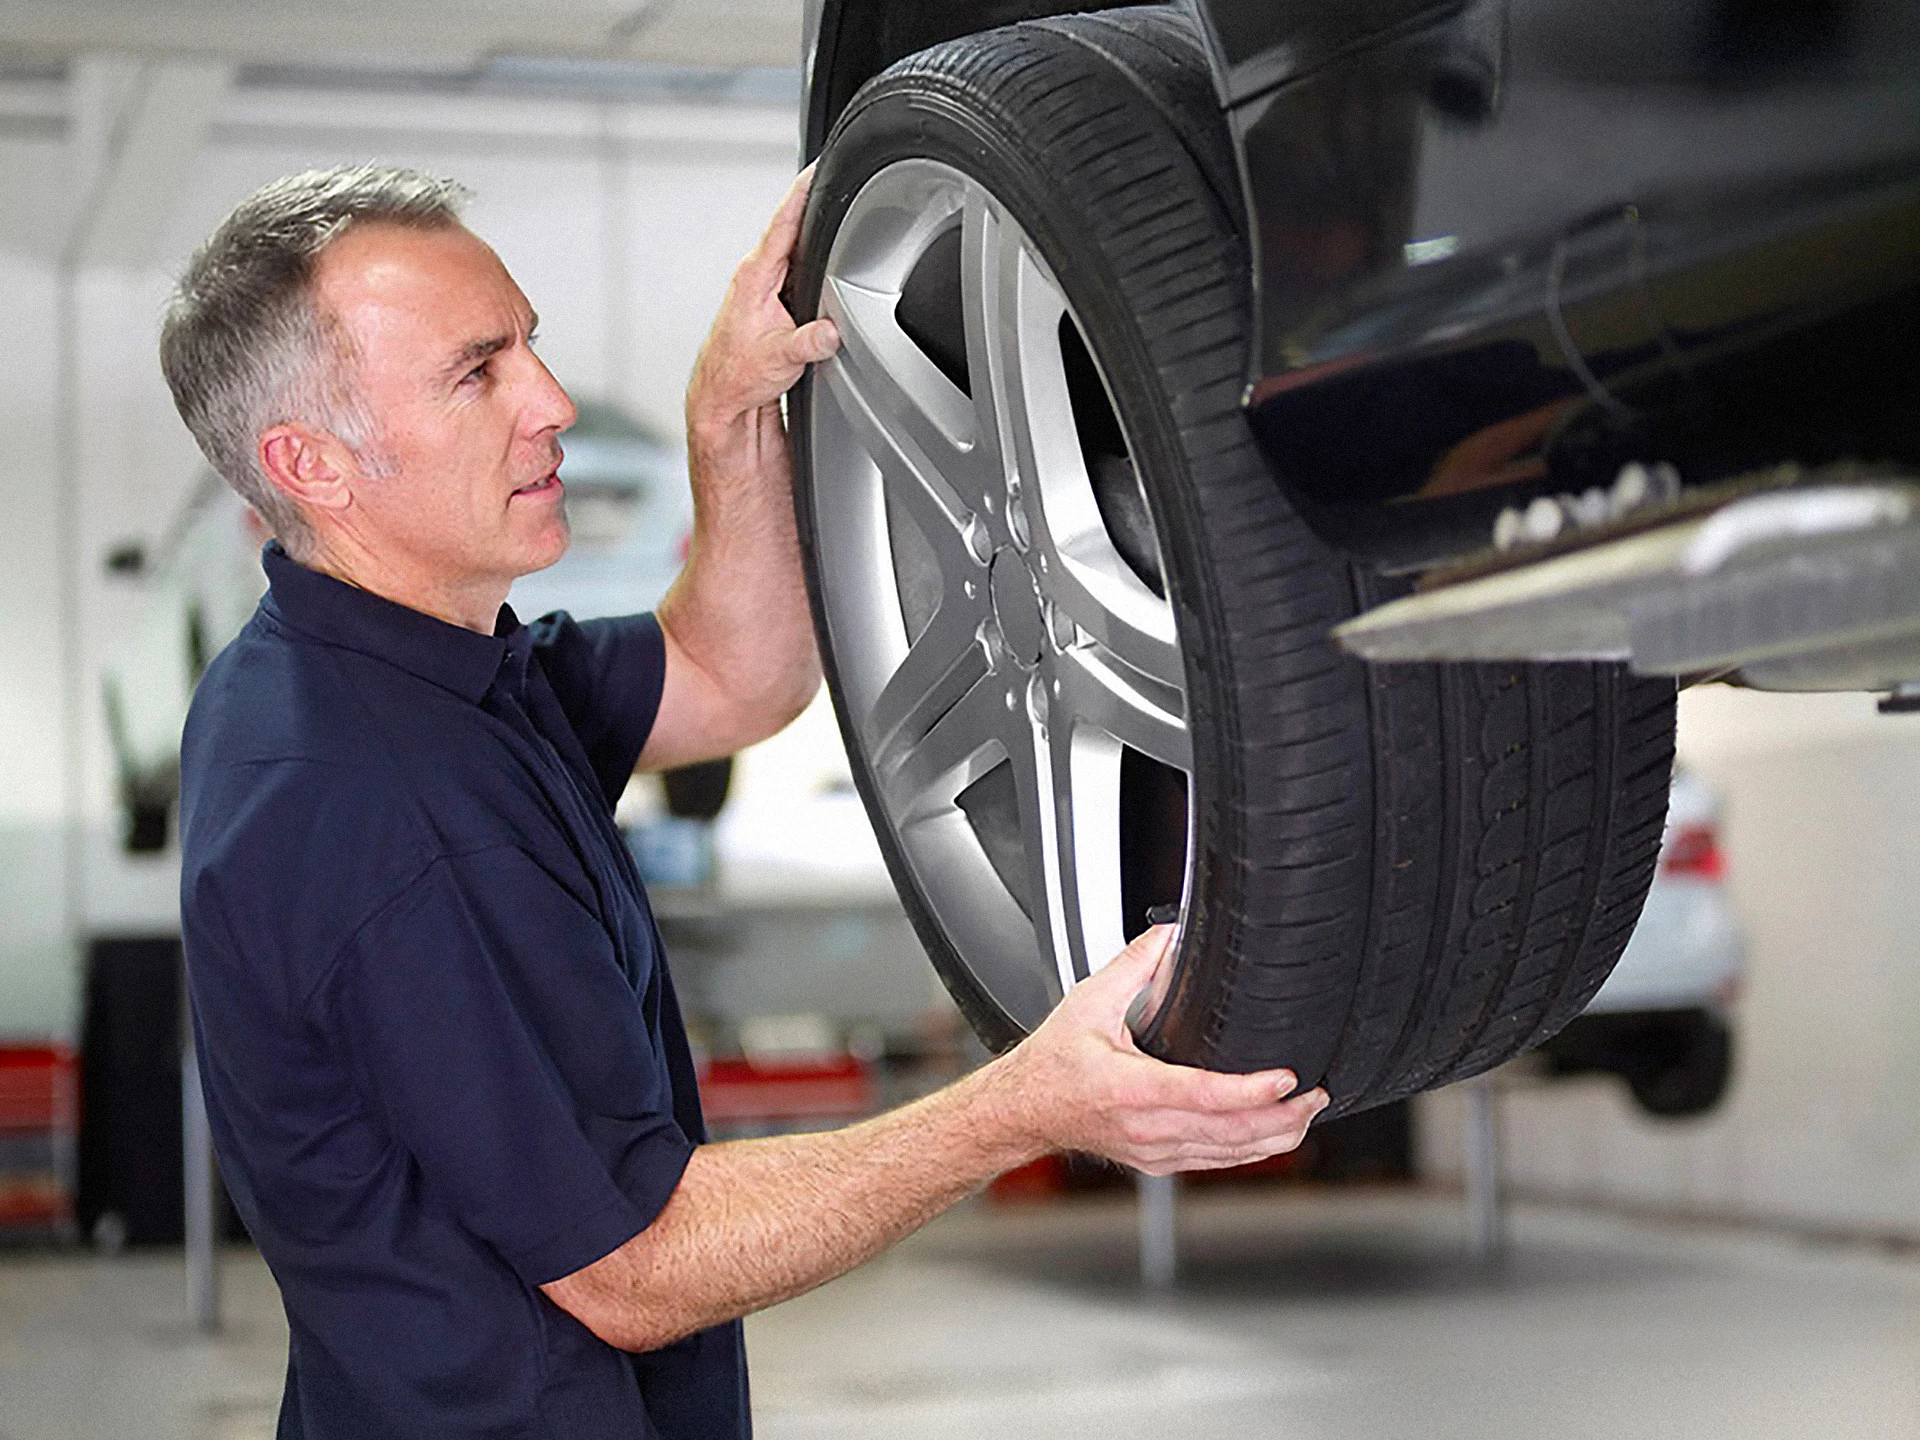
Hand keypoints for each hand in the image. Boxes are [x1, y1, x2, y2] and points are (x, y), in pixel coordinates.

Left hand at [686, 165, 840, 443]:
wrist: (722, 397)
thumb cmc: (736, 375)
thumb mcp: (780, 359)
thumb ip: (808, 343)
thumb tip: (831, 331)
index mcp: (755, 277)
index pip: (783, 223)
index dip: (801, 193)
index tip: (816, 168)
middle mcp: (757, 276)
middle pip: (793, 232)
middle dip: (816, 212)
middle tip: (841, 189)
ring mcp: (764, 288)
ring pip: (797, 255)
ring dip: (816, 246)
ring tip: (840, 228)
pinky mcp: (772, 304)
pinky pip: (797, 276)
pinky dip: (812, 272)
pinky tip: (825, 276)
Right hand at [991, 926, 1329, 1174]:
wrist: (1024, 1110)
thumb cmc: (1052, 1063)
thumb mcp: (1088, 1002)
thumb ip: (1134, 965)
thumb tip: (1172, 934)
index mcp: (1128, 1089)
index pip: (1202, 1095)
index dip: (1250, 1090)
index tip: (1286, 1078)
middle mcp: (1145, 1128)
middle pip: (1229, 1132)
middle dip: (1281, 1115)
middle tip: (1315, 1094)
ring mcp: (1154, 1151)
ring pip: (1228, 1154)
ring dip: (1274, 1136)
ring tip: (1307, 1112)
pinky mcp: (1158, 1162)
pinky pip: (1214, 1161)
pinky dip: (1250, 1150)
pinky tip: (1272, 1135)